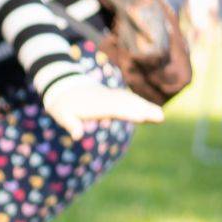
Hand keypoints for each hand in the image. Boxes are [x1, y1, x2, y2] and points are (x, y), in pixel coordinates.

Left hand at [41, 78, 163, 141]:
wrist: (63, 86)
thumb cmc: (61, 104)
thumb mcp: (61, 114)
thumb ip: (70, 123)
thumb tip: (76, 135)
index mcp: (94, 104)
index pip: (114, 109)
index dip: (127, 112)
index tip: (141, 117)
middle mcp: (106, 98)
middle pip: (127, 104)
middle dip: (143, 109)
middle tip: (160, 117)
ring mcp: (110, 96)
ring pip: (130, 101)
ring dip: (145, 107)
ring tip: (160, 116)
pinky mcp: (113, 96)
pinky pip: (128, 99)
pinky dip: (140, 103)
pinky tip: (151, 111)